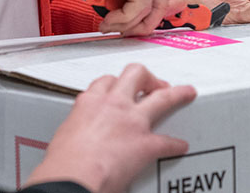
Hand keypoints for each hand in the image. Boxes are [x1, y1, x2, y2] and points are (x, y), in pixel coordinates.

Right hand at [23, 64, 195, 192]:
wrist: (72, 177)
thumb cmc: (63, 163)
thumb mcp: (65, 136)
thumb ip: (79, 131)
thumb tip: (78, 142)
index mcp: (89, 103)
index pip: (105, 81)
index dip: (115, 83)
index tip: (118, 88)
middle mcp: (112, 105)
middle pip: (135, 74)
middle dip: (147, 77)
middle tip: (153, 83)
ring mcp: (132, 122)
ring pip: (161, 97)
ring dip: (176, 94)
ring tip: (186, 93)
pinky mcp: (146, 144)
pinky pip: (167, 141)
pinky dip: (175, 144)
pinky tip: (180, 145)